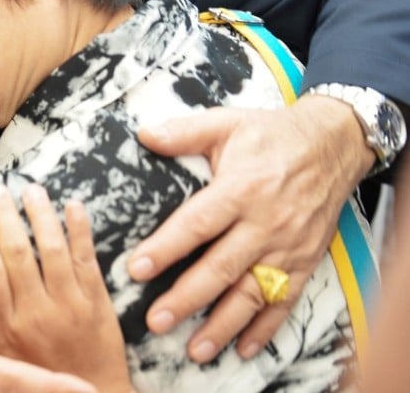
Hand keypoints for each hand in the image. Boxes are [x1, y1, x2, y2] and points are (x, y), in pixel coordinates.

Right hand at [0, 182, 130, 391]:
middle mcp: (36, 315)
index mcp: (5, 328)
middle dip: (5, 216)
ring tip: (32, 190)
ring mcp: (70, 308)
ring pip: (53, 250)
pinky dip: (81, 231)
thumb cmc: (35, 384)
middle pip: (18, 254)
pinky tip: (74, 206)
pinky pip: (88, 261)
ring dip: (41, 215)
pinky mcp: (97, 306)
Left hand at [130, 97, 372, 362]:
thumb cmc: (273, 134)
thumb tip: (143, 134)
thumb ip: (183, 132)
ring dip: (223, 323)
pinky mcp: (304, 261)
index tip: (137, 269)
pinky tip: (243, 347)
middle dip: (187, 298)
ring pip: (251, 292)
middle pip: (221, 267)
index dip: (166, 248)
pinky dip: (265, 327)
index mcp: (239, 189)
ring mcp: (286, 247)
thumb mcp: (227, 123)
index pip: (197, 224)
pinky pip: (284, 300)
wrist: (334, 144)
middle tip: (157, 321)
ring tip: (195, 348)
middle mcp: (264, 224)